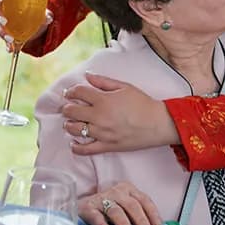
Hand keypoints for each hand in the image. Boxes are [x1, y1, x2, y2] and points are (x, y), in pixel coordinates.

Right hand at [0, 0, 50, 52]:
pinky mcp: (5, 32)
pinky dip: (7, 44)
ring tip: (10, 39)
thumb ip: (44, 12)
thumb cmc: (33, 8)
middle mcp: (2, 7)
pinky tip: (10, 49)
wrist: (33, 20)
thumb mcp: (39, 8)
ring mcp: (2, 19)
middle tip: (5, 21)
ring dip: (2, 32)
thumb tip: (48, 17)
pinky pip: (4, 38)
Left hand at [62, 74, 178, 154]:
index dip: (70, 91)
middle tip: (67, 108)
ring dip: (68, 125)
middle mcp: (99, 116)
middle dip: (66, 108)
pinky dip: (76, 147)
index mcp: (103, 100)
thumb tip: (87, 75)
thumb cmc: (142, 103)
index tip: (69, 93)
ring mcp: (102, 133)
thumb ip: (103, 81)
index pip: (78, 93)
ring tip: (70, 123)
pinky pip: (86, 149)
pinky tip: (73, 143)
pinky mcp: (107, 146)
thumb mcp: (124, 87)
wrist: (157, 123)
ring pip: (75, 130)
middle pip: (72, 111)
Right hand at [78, 181, 161, 224]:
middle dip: (141, 222)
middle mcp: (116, 191)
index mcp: (128, 189)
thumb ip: (137, 216)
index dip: (152, 213)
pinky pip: (98, 218)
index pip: (144, 200)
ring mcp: (102, 198)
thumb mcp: (125, 208)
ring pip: (117, 211)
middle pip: (132, 205)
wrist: (83, 207)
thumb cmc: (109, 210)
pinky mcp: (89, 208)